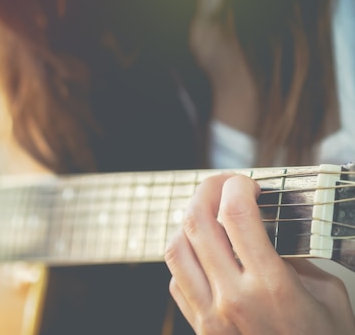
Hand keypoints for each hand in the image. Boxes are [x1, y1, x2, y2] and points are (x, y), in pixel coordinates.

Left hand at [164, 174, 354, 333]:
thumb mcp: (328, 295)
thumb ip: (297, 257)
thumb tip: (268, 227)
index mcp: (271, 286)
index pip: (237, 216)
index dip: (237, 186)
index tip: (246, 182)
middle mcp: (232, 298)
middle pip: (196, 224)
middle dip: (206, 191)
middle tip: (220, 184)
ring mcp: (209, 316)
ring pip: (175, 249)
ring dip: (187, 223)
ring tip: (206, 214)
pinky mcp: (198, 328)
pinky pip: (175, 279)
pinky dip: (184, 258)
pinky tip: (203, 253)